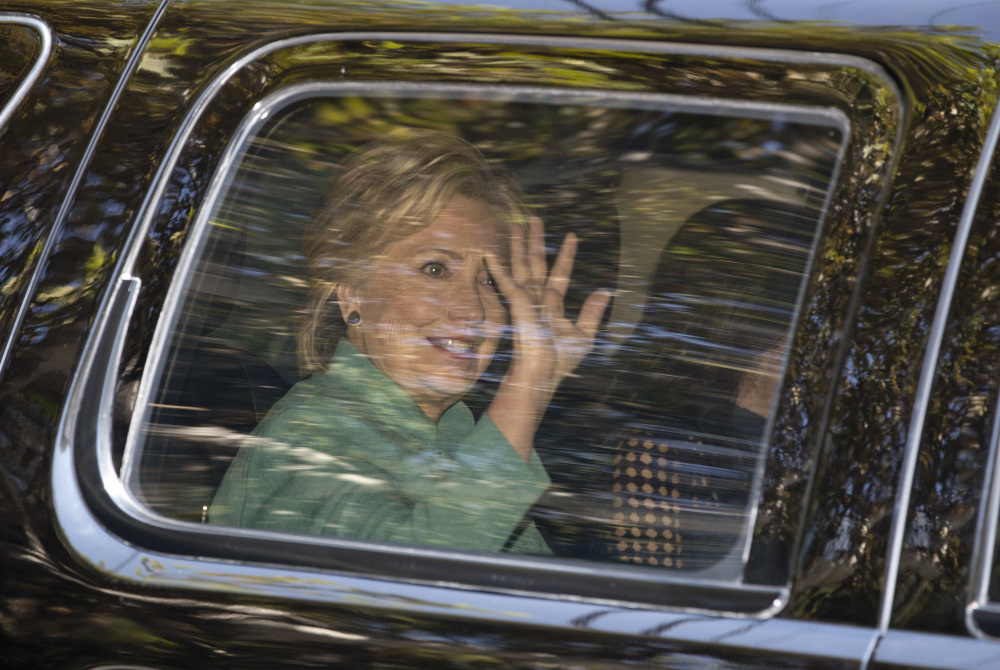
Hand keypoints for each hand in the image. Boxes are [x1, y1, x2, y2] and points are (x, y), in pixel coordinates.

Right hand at [485, 217, 610, 459]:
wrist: (544, 371)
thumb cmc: (561, 360)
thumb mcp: (584, 335)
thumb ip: (592, 312)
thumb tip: (606, 290)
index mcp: (553, 304)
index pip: (560, 273)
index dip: (566, 255)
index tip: (572, 236)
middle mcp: (537, 298)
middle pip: (537, 262)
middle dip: (536, 240)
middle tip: (535, 219)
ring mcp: (526, 299)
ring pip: (522, 264)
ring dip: (520, 244)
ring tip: (517, 224)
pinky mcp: (517, 303)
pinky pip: (506, 281)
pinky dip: (498, 267)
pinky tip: (489, 252)